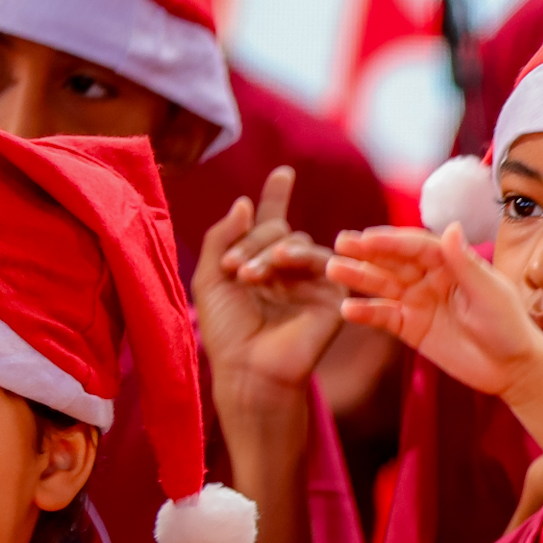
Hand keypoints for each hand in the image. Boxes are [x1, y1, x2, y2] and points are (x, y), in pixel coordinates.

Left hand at [196, 166, 343, 419]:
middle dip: (252, 242)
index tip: (284, 172)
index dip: (276, 197)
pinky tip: (280, 266)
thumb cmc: (226, 332)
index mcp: (260, 266)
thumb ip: (222, 237)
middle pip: (278, 229)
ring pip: (296, 242)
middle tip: (235, 270)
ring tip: (249, 277)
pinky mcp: (333, 296)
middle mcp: (289, 272)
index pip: (271, 223)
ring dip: (268, 252)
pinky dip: (299, 256)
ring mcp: (312, 283)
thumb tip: (245, 202)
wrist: (248, 369)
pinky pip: (322, 260)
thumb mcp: (210, 278)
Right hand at [331, 223, 542, 402]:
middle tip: (340, 243)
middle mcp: (429, 277)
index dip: (391, 241)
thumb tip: (450, 227)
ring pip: (382, 285)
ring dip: (358, 277)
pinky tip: (348, 310)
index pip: (415, 245)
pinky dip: (366, 312)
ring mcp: (417, 301)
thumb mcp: (489, 293)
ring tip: (334, 270)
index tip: (367, 238)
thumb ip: (465, 264)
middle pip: (393, 260)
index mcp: (450, 262)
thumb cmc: (508, 325)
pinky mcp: (410, 327)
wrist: (512, 368)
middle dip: (367, 252)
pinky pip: (384, 316)